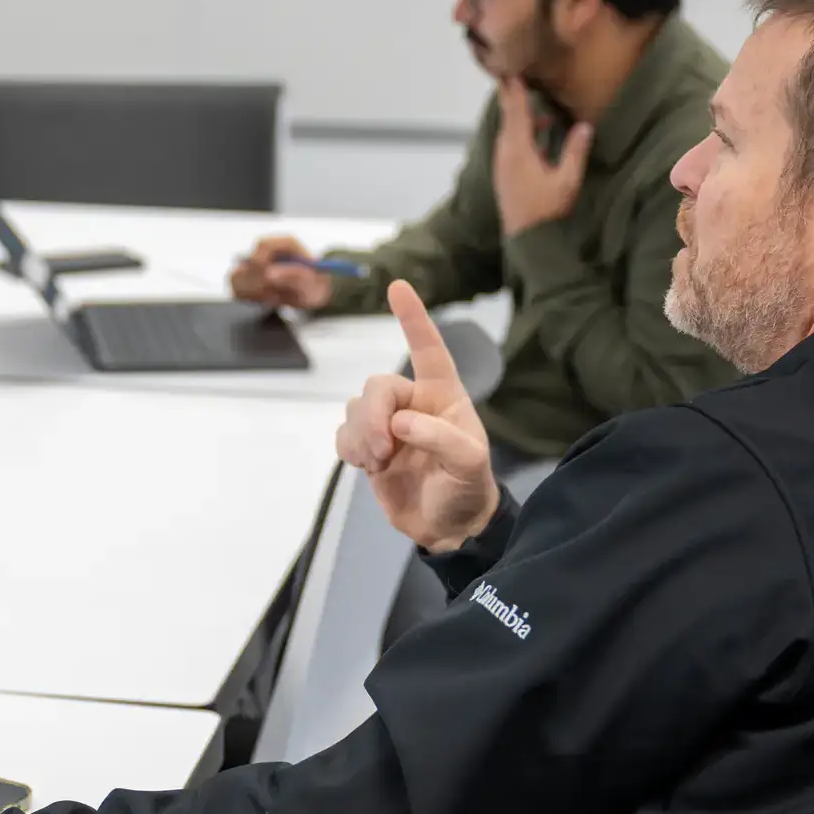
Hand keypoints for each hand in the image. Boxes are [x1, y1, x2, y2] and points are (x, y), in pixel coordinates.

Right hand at [230, 235, 334, 310]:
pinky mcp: (245, 280)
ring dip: (254, 293)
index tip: (268, 278)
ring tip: (275, 298)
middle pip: (246, 261)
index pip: (262, 244)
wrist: (311, 294)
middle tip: (275, 296)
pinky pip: (236, 290)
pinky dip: (250, 299)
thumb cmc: (314, 285)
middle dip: (259, 283)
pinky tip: (267, 300)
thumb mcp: (311, 283)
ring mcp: (252, 265)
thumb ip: (293, 276)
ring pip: (236, 277)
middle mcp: (265, 252)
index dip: (261, 260)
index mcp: (284, 245)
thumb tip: (269, 275)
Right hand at [335, 280, 497, 548]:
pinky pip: (343, 433)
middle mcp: (413, 403)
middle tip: (382, 452)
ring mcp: (387, 425)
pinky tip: (366, 467)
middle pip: (377, 386)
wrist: (449, 527)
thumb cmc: (468, 488)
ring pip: (355, 408)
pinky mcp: (368, 447)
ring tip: (379, 464)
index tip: (399, 286)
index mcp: (444, 396)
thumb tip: (400, 423)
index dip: (414, 319)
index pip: (429, 350)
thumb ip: (442, 439)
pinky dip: (349, 448)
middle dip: (373, 416)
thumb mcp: (470, 465)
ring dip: (361, 436)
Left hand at [491, 77, 592, 235]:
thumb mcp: (567, 181)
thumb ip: (574, 152)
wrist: (526, 239)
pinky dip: (522, 129)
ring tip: (536, 101)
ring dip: (520, 113)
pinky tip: (540, 130)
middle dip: (512, 95)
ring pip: (509, 129)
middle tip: (514, 72)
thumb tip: (585, 126)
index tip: (512, 69)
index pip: (515, 112)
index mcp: (518, 150)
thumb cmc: (547, 210)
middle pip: (508, 116)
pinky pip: (511, 141)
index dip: (515, 90)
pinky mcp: (504, 171)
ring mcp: (502, 162)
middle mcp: (505, 152)